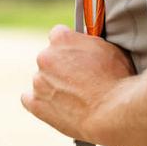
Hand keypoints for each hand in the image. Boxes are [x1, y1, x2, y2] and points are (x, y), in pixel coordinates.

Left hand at [22, 25, 134, 142]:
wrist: (112, 111)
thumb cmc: (116, 78)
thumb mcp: (110, 49)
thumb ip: (90, 43)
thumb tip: (84, 40)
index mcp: (62, 39)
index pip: (58, 34)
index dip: (70, 45)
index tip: (78, 53)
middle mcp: (45, 56)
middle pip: (49, 57)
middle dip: (61, 65)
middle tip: (81, 77)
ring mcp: (38, 81)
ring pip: (42, 79)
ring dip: (54, 84)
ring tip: (75, 96)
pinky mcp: (36, 104)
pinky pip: (29, 99)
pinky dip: (41, 101)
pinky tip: (56, 104)